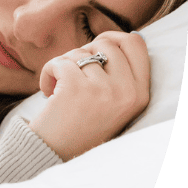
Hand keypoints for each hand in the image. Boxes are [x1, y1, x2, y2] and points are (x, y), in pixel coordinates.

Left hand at [28, 31, 149, 161]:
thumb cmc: (81, 123)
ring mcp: (103, 90)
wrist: (55, 152)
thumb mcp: (115, 102)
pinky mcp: (76, 88)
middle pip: (106, 41)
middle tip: (73, 70)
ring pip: (79, 51)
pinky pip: (59, 61)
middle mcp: (126, 91)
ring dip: (63, 65)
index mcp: (140, 93)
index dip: (112, 38)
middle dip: (84, 50)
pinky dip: (47, 72)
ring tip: (59, 87)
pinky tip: (47, 91)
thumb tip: (123, 35)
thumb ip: (121, 74)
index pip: (136, 44)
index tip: (94, 49)